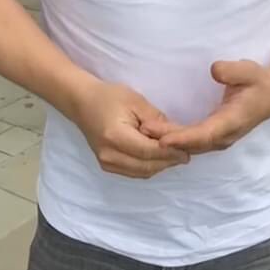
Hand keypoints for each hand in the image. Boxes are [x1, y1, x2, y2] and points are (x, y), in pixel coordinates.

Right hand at [74, 79, 190, 177]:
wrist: (82, 102)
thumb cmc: (109, 96)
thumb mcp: (136, 101)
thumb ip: (156, 120)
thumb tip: (176, 136)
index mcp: (116, 136)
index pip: (149, 151)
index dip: (170, 153)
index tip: (187, 151)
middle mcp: (109, 155)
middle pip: (147, 166)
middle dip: (168, 161)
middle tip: (186, 153)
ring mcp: (106, 163)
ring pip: (142, 172)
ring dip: (160, 166)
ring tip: (176, 155)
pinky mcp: (107, 166)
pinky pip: (134, 172)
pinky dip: (149, 166)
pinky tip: (159, 156)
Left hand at [140, 60, 269, 153]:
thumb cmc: (258, 81)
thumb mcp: (248, 70)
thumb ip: (232, 71)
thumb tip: (215, 70)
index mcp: (231, 121)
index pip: (203, 134)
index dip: (182, 138)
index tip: (162, 139)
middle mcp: (224, 135)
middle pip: (192, 143)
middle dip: (168, 139)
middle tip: (143, 130)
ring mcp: (220, 138)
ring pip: (191, 145)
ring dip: (170, 141)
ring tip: (145, 132)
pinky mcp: (215, 135)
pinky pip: (194, 141)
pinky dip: (177, 139)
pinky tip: (159, 134)